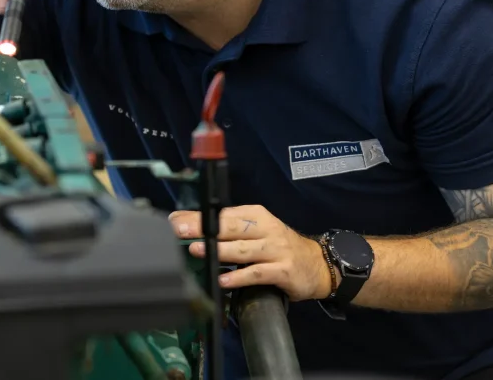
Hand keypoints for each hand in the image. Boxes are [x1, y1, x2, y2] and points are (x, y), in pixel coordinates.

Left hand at [169, 205, 332, 301]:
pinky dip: (239, 276)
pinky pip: (257, 273)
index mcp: (256, 215)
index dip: (198, 217)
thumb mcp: (256, 231)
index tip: (175, 220)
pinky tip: (224, 279)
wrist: (318, 264)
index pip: (223, 214)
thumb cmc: (278, 246)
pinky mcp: (283, 271)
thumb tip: (187, 224)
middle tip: (180, 231)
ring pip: (243, 249)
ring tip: (197, 250)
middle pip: (231, 227)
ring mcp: (275, 250)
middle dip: (204, 228)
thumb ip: (227, 229)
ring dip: (219, 250)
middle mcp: (266, 229)